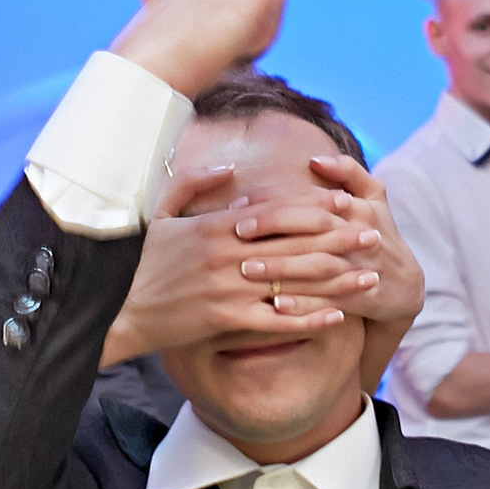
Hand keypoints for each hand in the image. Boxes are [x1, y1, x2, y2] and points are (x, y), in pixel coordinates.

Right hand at [102, 167, 373, 366]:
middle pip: (296, 244)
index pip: (276, 212)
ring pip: (294, 282)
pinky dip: (310, 320)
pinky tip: (338, 318)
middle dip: (340, 240)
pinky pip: (277, 321)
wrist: (114, 309)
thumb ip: (193, 184)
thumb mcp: (159, 213)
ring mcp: (226, 288)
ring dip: (337, 280)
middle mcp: (225, 253)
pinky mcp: (223, 320)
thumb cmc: (136, 261)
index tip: (346, 205)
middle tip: (374, 236)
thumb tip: (228, 167)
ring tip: (370, 277)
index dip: (316, 208)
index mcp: (213, 225)